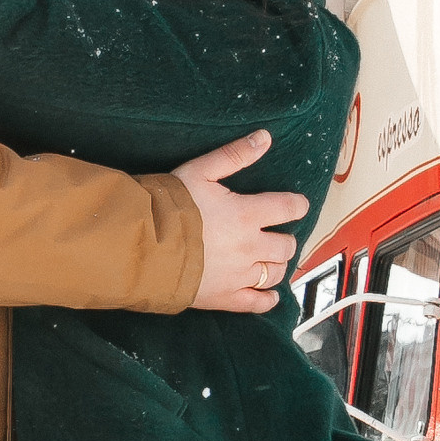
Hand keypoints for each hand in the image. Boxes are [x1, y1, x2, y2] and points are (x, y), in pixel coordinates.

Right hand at [176, 129, 310, 313]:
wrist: (143, 245)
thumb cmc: (169, 205)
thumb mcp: (201, 171)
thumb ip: (235, 155)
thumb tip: (265, 137)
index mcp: (247, 214)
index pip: (288, 208)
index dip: (297, 205)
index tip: (297, 206)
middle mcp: (250, 247)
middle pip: (286, 246)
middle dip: (285, 239)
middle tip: (276, 235)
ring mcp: (239, 275)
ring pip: (275, 273)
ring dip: (277, 265)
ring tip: (270, 259)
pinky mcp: (225, 297)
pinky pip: (256, 303)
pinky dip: (268, 300)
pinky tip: (270, 295)